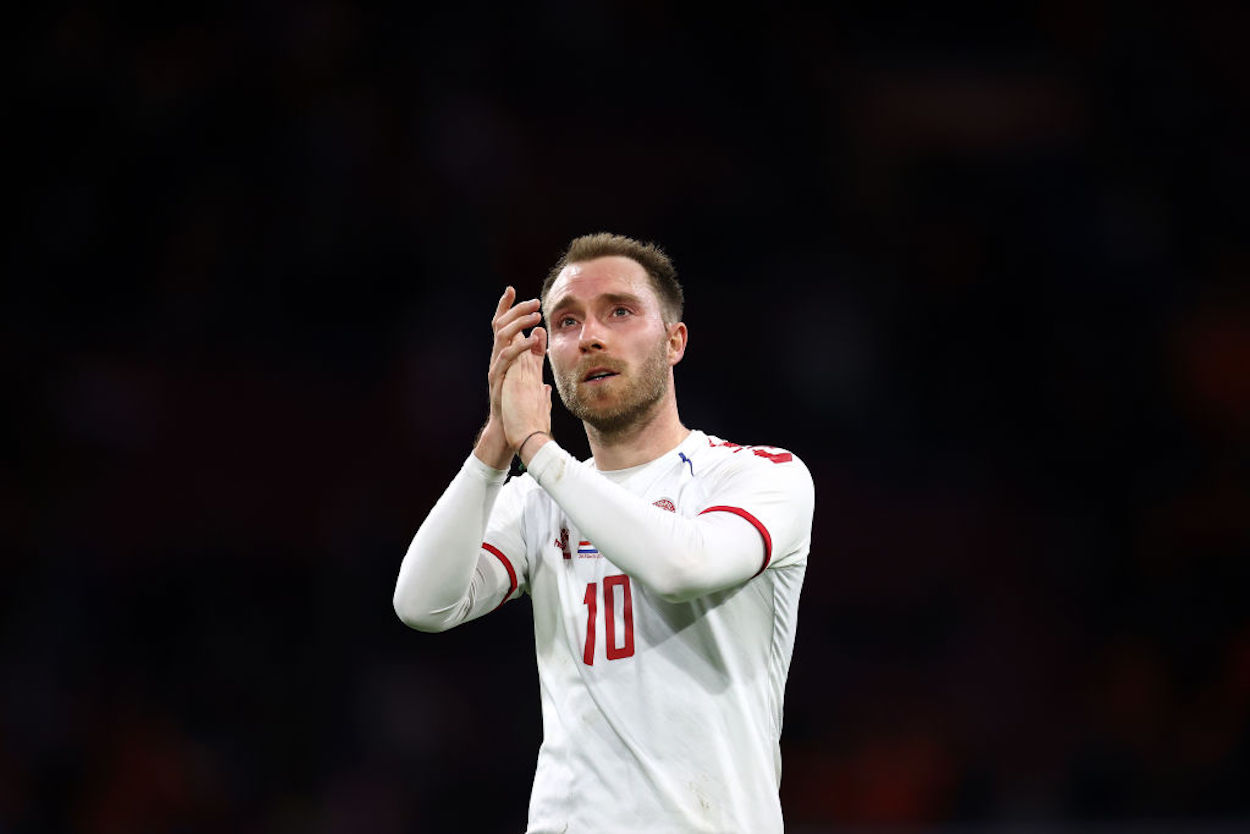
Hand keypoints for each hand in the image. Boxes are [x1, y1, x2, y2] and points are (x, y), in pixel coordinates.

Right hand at [473, 286, 545, 468]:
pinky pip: (507, 357)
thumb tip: (543, 346)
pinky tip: (534, 339)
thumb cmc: (522, 409)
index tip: (512, 290)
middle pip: (500, 325)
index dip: (506, 308)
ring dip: (518, 323)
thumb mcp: (532, 381)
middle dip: (514, 309)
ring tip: (535, 315)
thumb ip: (536, 361)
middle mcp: (499, 359)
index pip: (504, 327)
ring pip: (501, 336)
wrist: (511, 432)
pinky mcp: (498, 380)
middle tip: (532, 301)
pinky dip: (520, 345)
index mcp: (507, 358)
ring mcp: (497, 369)